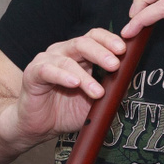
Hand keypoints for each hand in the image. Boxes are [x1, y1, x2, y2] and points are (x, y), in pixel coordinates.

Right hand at [5, 28, 126, 143]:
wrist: (38, 127)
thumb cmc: (65, 111)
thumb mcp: (93, 102)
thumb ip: (110, 91)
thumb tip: (130, 84)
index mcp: (78, 55)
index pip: (95, 37)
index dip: (109, 40)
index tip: (124, 51)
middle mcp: (62, 53)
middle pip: (83, 43)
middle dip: (101, 53)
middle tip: (115, 65)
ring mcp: (47, 61)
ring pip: (68, 60)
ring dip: (85, 76)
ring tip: (98, 92)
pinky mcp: (33, 73)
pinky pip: (48, 70)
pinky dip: (63, 76)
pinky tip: (73, 83)